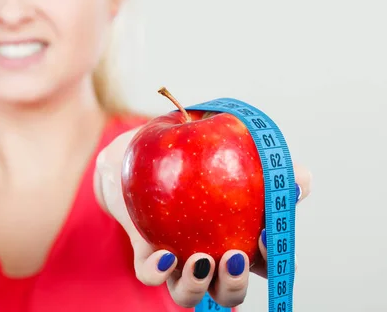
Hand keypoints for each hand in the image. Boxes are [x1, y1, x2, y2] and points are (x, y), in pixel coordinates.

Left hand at [95, 128, 311, 308]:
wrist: (145, 153)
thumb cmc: (198, 154)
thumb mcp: (234, 150)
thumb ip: (268, 165)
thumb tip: (303, 180)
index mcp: (239, 239)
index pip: (264, 263)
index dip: (271, 259)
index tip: (265, 237)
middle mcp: (210, 257)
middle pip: (229, 292)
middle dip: (235, 284)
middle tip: (233, 257)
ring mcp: (177, 260)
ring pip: (190, 296)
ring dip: (198, 286)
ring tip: (200, 260)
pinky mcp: (147, 254)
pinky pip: (150, 276)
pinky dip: (158, 272)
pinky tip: (165, 254)